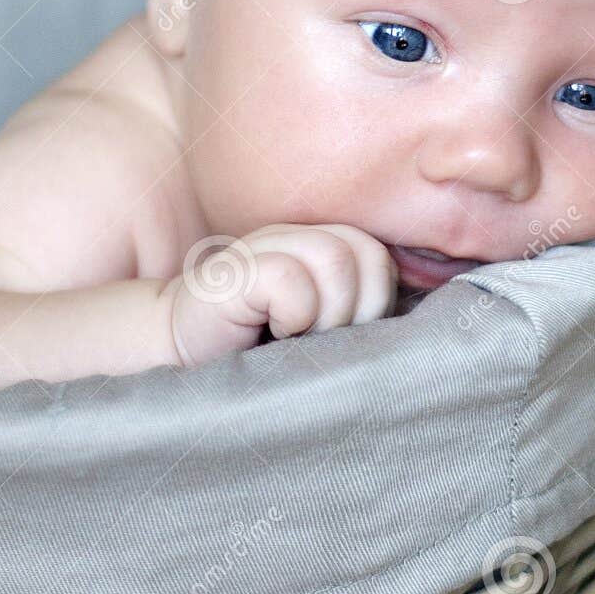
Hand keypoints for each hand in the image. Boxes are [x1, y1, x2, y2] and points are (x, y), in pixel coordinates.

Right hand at [165, 223, 398, 368]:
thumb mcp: (322, 330)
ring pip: (337, 261)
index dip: (377, 305)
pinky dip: (292, 316)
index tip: (344, 337)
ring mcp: (264, 246)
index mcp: (324, 245)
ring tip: (295, 338)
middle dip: (359, 313)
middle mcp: (298, 236)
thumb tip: (416, 331)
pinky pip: (293, 281)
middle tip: (321, 340)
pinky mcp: (235, 271)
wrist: (177, 357)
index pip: (384, 259)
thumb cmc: (259, 352)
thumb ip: (360, 312)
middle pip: (370, 256)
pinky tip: (270, 331)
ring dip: (325, 317)